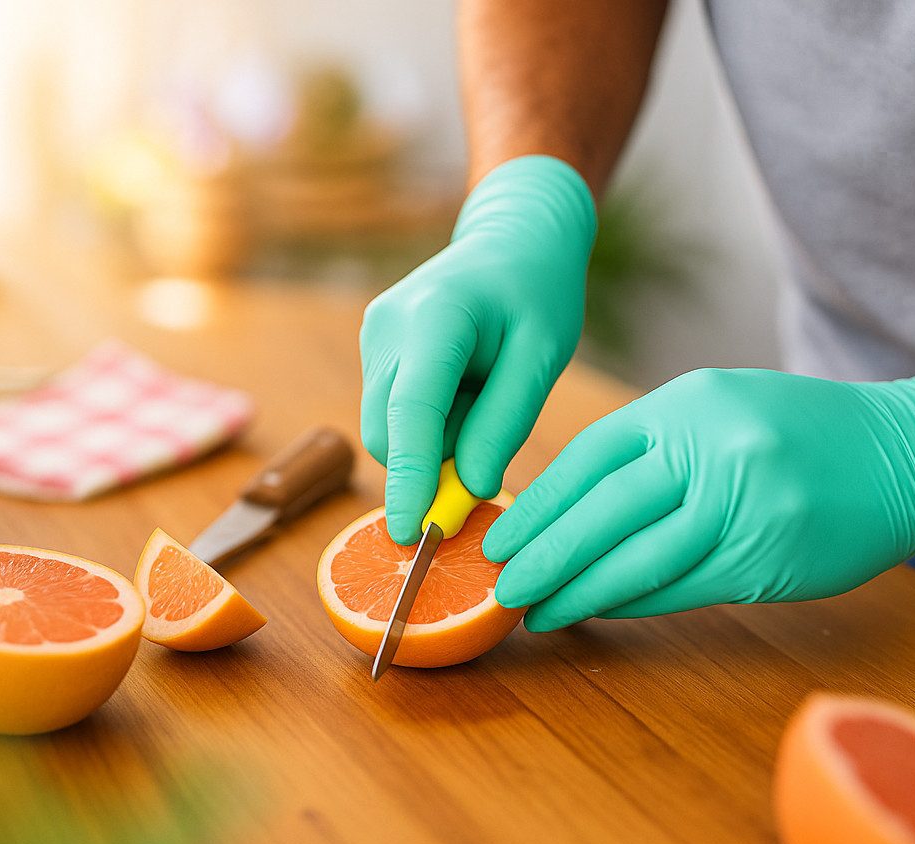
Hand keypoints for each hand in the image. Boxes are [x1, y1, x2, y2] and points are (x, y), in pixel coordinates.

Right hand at [359, 155, 595, 543]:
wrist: (513, 237)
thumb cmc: (537, 293)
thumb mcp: (540, 356)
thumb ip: (504, 423)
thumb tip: (467, 489)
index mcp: (435, 317)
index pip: (412, 413)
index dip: (411, 479)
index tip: (411, 534)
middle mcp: (388, 327)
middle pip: (391, 433)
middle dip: (433, 464)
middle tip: (492, 446)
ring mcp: (374, 338)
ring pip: (389, 430)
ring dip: (435, 442)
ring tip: (483, 399)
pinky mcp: (374, 351)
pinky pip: (394, 415)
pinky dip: (430, 425)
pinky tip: (465, 391)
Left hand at [483, 364, 914, 630]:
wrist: (911, 452)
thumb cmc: (803, 432)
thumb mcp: (723, 407)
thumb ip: (653, 449)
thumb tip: (569, 505)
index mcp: (689, 407)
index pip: (590, 458)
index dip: (539, 503)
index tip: (500, 535)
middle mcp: (712, 451)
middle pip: (603, 513)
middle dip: (543, 554)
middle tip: (499, 585)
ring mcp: (743, 506)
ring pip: (638, 559)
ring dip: (577, 591)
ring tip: (533, 611)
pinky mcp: (767, 557)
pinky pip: (682, 587)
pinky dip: (633, 602)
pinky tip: (598, 611)